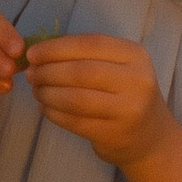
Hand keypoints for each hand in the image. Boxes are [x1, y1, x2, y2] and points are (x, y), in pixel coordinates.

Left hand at [24, 33, 171, 169]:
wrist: (151, 137)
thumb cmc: (125, 94)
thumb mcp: (117, 67)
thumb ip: (85, 55)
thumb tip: (39, 50)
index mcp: (135, 55)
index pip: (90, 44)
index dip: (56, 47)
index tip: (32, 53)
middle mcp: (136, 80)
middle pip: (81, 71)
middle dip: (48, 71)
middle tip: (30, 74)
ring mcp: (128, 109)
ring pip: (76, 98)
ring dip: (48, 93)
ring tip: (36, 91)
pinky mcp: (115, 134)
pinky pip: (75, 121)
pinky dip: (53, 113)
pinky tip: (45, 107)